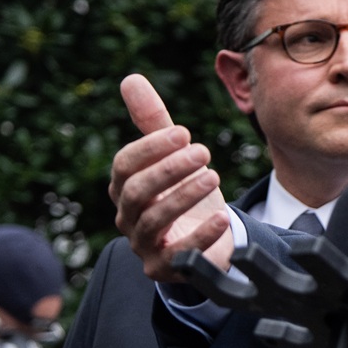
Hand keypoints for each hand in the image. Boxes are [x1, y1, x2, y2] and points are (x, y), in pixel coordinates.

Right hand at [108, 74, 233, 280]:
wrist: (204, 241)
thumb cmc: (183, 194)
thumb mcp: (172, 158)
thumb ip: (153, 123)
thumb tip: (130, 79)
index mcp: (126, 187)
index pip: (125, 165)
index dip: (151, 148)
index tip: (184, 132)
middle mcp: (129, 217)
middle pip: (136, 192)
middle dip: (168, 170)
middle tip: (203, 152)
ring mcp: (145, 245)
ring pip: (153, 221)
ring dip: (184, 196)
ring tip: (213, 176)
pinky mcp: (166, 268)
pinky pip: (178, 256)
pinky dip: (200, 237)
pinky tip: (222, 217)